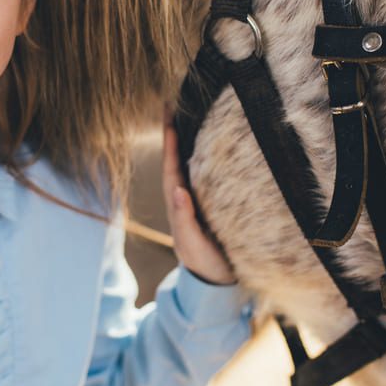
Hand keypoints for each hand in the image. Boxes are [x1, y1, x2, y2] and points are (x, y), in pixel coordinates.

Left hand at [161, 109, 235, 285]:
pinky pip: (202, 173)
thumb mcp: (192, 244)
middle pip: (177, 159)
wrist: (217, 281)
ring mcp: (196, 201)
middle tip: (173, 104)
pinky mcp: (209, 204)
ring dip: (185, 141)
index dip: (170, 143)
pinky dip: (200, 156)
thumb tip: (178, 190)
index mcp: (179, 205)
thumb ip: (185, 220)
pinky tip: (207, 142)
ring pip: (188, 164)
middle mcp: (185, 198)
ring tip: (187, 115)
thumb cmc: (204, 262)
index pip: (172, 168)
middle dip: (174, 133)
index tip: (169, 117)